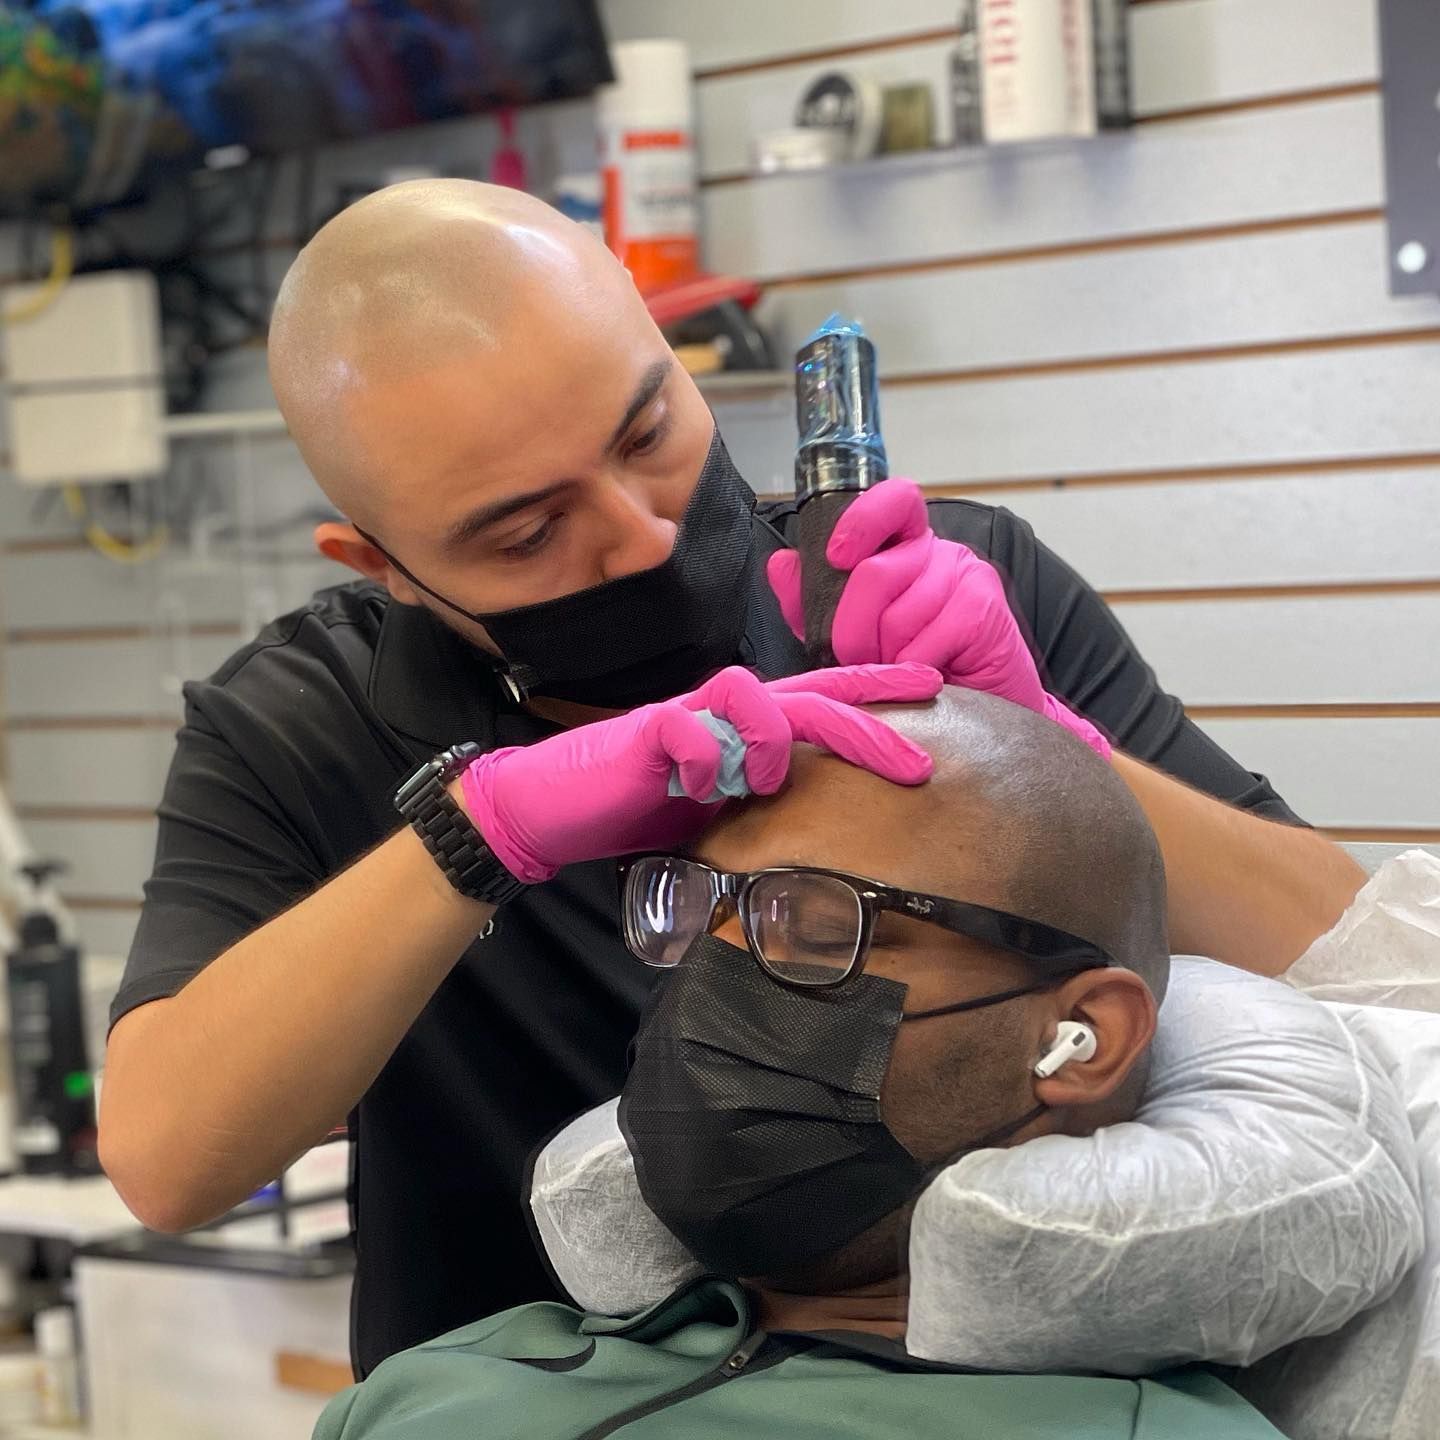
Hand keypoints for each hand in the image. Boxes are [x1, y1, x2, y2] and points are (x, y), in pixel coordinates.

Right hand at [458, 662, 942, 882]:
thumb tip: (814, 820)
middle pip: (804, 694)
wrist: (551, 810)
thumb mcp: (715, 809)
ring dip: (770, 740)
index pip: (819, 697)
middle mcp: (719, 713)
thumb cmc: (634, 806)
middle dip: (864, 722)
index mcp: (743, 728)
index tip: (936, 688)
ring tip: (762, 783)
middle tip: (917, 763)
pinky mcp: (643, 735)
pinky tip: (698, 789)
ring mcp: (683, 718)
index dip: (875, 686)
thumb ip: (759, 801)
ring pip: (748, 691)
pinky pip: (687, 728)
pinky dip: (704, 759)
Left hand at [767, 479, 1109, 758]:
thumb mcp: (851, 633)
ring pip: (898, 615)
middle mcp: (937, 551)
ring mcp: (966, 575)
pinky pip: (926, 642)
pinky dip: (912, 670)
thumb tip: (781, 565)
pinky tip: (924, 679)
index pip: (891, 501)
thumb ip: (813, 601)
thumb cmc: (911, 666)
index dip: (860, 521)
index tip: (836, 557)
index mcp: (902, 545)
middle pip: (875, 574)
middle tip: (858, 659)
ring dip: (885, 658)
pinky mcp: (984, 609)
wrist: (976, 711)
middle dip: (851, 630)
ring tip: (897, 671)